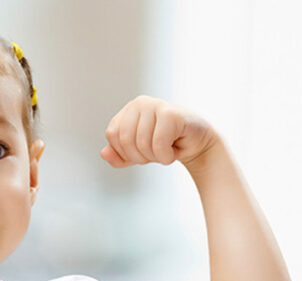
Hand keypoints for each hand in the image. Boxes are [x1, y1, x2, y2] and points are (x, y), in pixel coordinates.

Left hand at [100, 96, 215, 167]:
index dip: (126, 151)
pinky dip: (166, 156)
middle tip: (157, 153)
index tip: (143, 152)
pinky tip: (175, 149)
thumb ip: (119, 156)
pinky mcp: (170, 114)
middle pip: (125, 140)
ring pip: (141, 144)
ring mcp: (155, 105)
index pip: (112, 135)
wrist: (198, 144)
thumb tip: (103, 153)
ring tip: (167, 149)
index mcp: (129, 110)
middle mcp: (140, 103)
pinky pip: (158, 145)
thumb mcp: (139, 154)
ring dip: (156, 157)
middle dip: (140, 157)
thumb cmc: (167, 146)